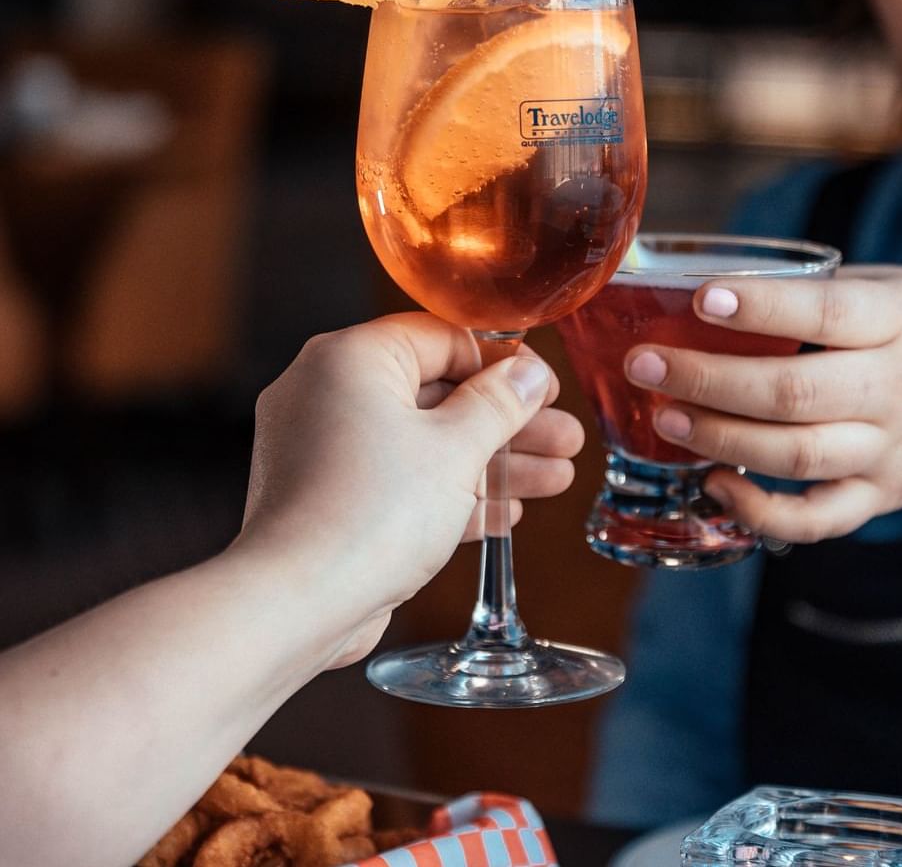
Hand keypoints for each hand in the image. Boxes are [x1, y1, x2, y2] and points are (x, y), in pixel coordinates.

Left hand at [232, 313, 583, 664]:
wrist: (298, 603)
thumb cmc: (369, 515)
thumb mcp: (456, 448)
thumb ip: (499, 403)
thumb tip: (529, 373)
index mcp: (350, 359)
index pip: (441, 338)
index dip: (503, 361)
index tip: (545, 386)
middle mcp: (328, 394)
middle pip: (438, 394)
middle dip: (509, 422)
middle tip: (563, 436)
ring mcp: (325, 451)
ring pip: (426, 443)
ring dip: (492, 463)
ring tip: (555, 478)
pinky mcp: (331, 500)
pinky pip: (401, 482)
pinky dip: (451, 493)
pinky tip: (504, 513)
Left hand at [624, 268, 901, 544]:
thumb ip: (828, 293)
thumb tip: (722, 284)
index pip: (827, 314)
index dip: (763, 307)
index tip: (701, 295)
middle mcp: (896, 390)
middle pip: (794, 393)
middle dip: (710, 379)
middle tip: (645, 363)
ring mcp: (889, 450)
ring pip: (797, 456)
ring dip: (720, 440)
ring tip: (662, 415)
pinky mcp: (881, 496)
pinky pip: (818, 519)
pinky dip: (762, 513)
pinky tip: (715, 486)